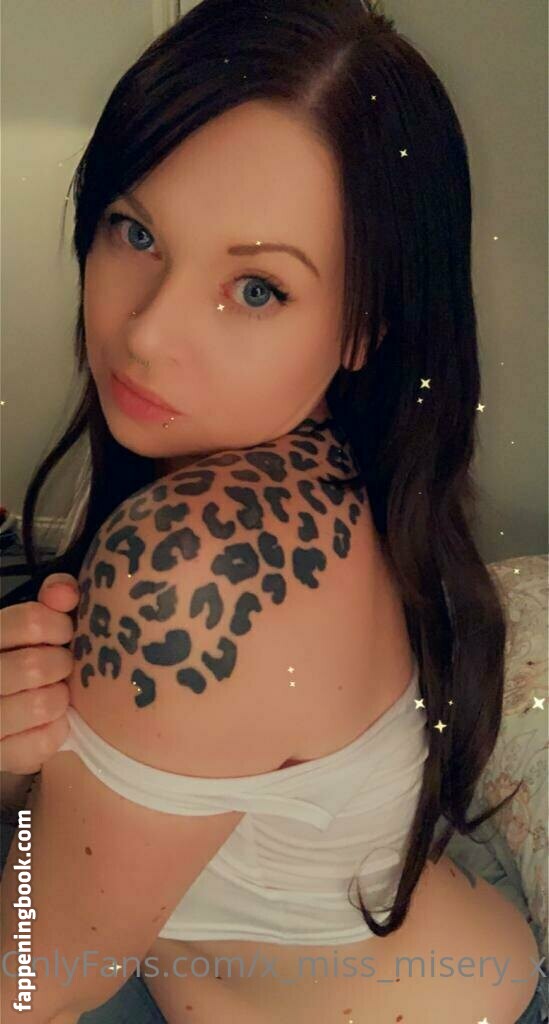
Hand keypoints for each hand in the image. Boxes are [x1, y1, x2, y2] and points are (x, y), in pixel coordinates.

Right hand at [0, 574, 79, 774]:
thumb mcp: (26, 626)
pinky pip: (43, 742)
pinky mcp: (0, 756)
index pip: (30, 621)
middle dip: (61, 665)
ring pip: (41, 705)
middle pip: (35, 666)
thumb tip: (66, 592)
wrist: (4, 703)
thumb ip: (49, 601)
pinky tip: (50, 721)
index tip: (65, 633)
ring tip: (55, 693)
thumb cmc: (19, 657)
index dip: (60, 625)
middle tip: (63, 667)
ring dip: (60, 698)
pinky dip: (57, 730)